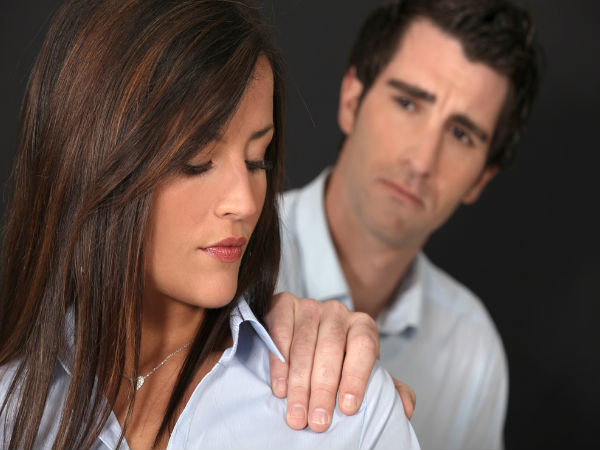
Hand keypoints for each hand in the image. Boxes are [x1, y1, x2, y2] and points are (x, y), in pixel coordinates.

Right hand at [267, 292, 416, 431]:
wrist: (307, 334)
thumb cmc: (340, 361)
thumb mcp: (365, 372)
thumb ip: (388, 387)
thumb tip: (405, 408)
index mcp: (363, 325)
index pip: (364, 346)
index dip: (356, 377)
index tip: (348, 408)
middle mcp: (337, 312)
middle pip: (331, 348)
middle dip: (323, 389)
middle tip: (318, 421)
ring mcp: (309, 306)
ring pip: (304, 345)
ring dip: (299, 384)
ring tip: (297, 415)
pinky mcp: (284, 304)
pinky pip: (281, 331)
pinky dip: (280, 362)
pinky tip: (280, 388)